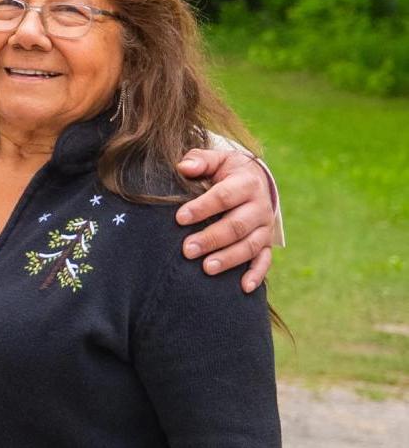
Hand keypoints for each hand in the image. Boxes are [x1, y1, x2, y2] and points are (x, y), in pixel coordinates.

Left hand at [175, 147, 276, 292]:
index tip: (179, 218)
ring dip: (229, 258)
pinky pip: (265, 261)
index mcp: (246, 183)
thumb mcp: (216, 159)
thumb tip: (184, 166)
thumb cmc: (226, 171)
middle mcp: (259, 207)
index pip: (224, 196)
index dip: (202, 207)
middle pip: (237, 225)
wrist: (254, 180)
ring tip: (206, 268)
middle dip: (212, 238)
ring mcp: (264, 227)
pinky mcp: (266, 243)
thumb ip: (200, 160)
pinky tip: (244, 288)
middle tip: (187, 250)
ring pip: (250, 245)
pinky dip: (257, 275)